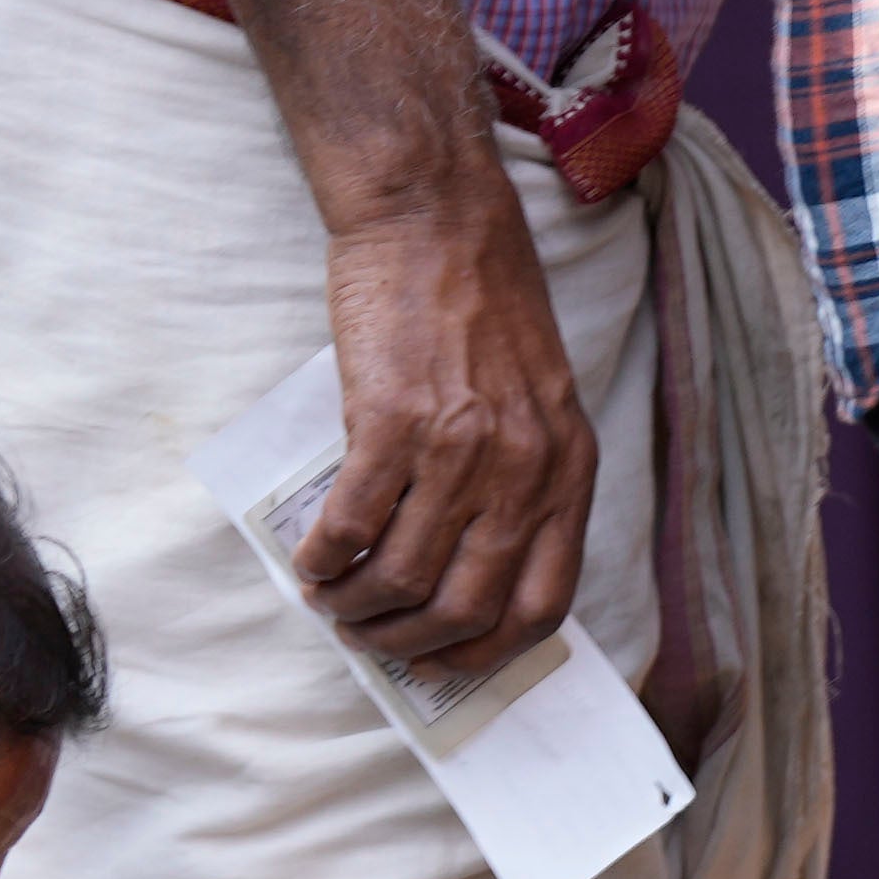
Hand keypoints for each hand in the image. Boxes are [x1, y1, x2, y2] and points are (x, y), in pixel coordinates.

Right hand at [200, 0, 592, 678]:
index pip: (544, 602)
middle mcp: (523, 467)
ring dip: (358, 609)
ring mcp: (460, 447)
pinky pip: (354, 526)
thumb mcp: (533, 397)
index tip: (448, 661)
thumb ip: (520, 476)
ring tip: (331, 602)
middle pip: (467, 607)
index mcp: (567, 467)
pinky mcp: (393, 421)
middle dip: (412, 644)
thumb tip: (466, 565)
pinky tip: (311, 561)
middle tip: (373, 640)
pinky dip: (325, 560)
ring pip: (404, 578)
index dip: (490, 651)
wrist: (434, 217)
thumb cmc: (479, 302)